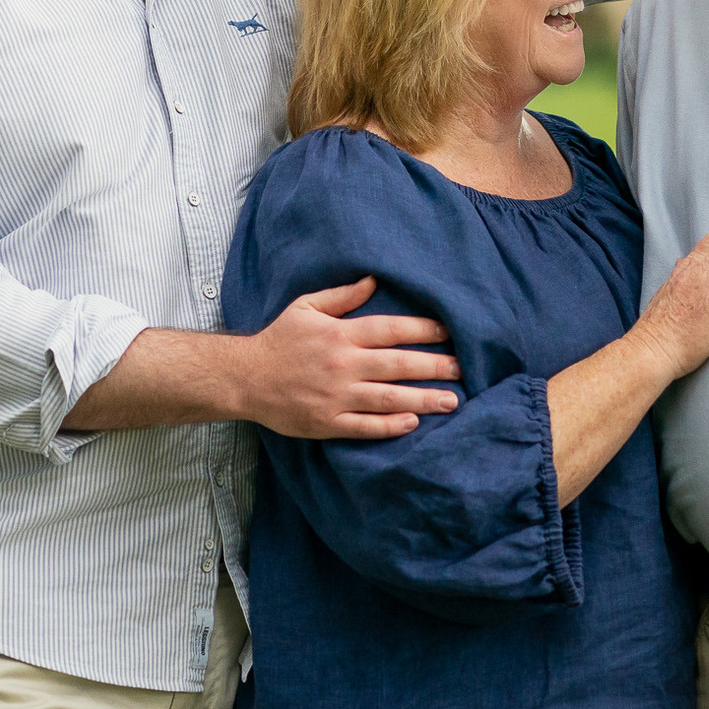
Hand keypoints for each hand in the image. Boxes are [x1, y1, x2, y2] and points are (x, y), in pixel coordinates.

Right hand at [232, 278, 462, 438]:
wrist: (244, 378)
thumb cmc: (278, 340)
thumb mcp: (306, 307)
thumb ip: (341, 296)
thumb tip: (374, 281)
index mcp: (340, 335)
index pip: (391, 330)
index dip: (423, 330)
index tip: (450, 332)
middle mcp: (343, 365)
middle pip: (398, 365)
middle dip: (434, 366)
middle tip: (463, 369)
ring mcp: (336, 396)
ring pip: (389, 398)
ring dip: (423, 399)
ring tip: (452, 400)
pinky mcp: (327, 423)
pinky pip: (365, 426)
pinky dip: (391, 426)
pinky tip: (414, 422)